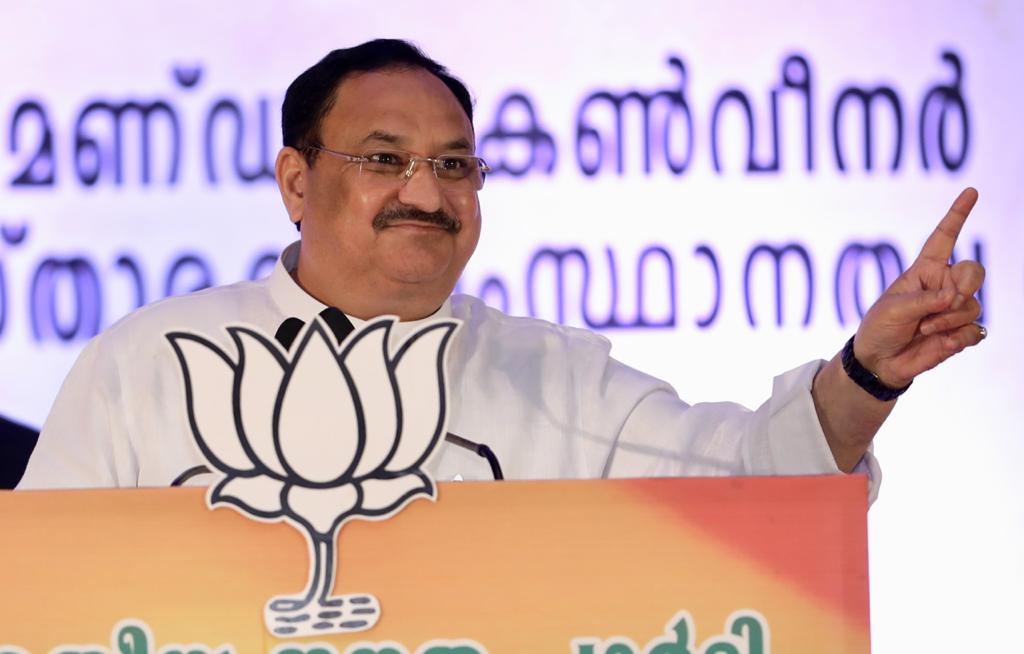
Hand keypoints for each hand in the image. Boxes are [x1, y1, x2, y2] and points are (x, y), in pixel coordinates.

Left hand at [853, 187, 985, 389]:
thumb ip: (923, 300)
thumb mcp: (892, 308)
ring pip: (973, 305)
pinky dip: (959, 338)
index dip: (957, 215)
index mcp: (925, 270)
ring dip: (949, 319)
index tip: (972, 192)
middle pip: (974, 272)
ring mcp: (954, 309)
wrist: (879, 361)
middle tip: (942, 303)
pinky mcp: (961, 333)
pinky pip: (976, 330)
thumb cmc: (880, 327)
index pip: (944, 238)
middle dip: (964, 287)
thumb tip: (953, 299)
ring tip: (925, 330)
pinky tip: (942, 343)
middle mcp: (944, 286)